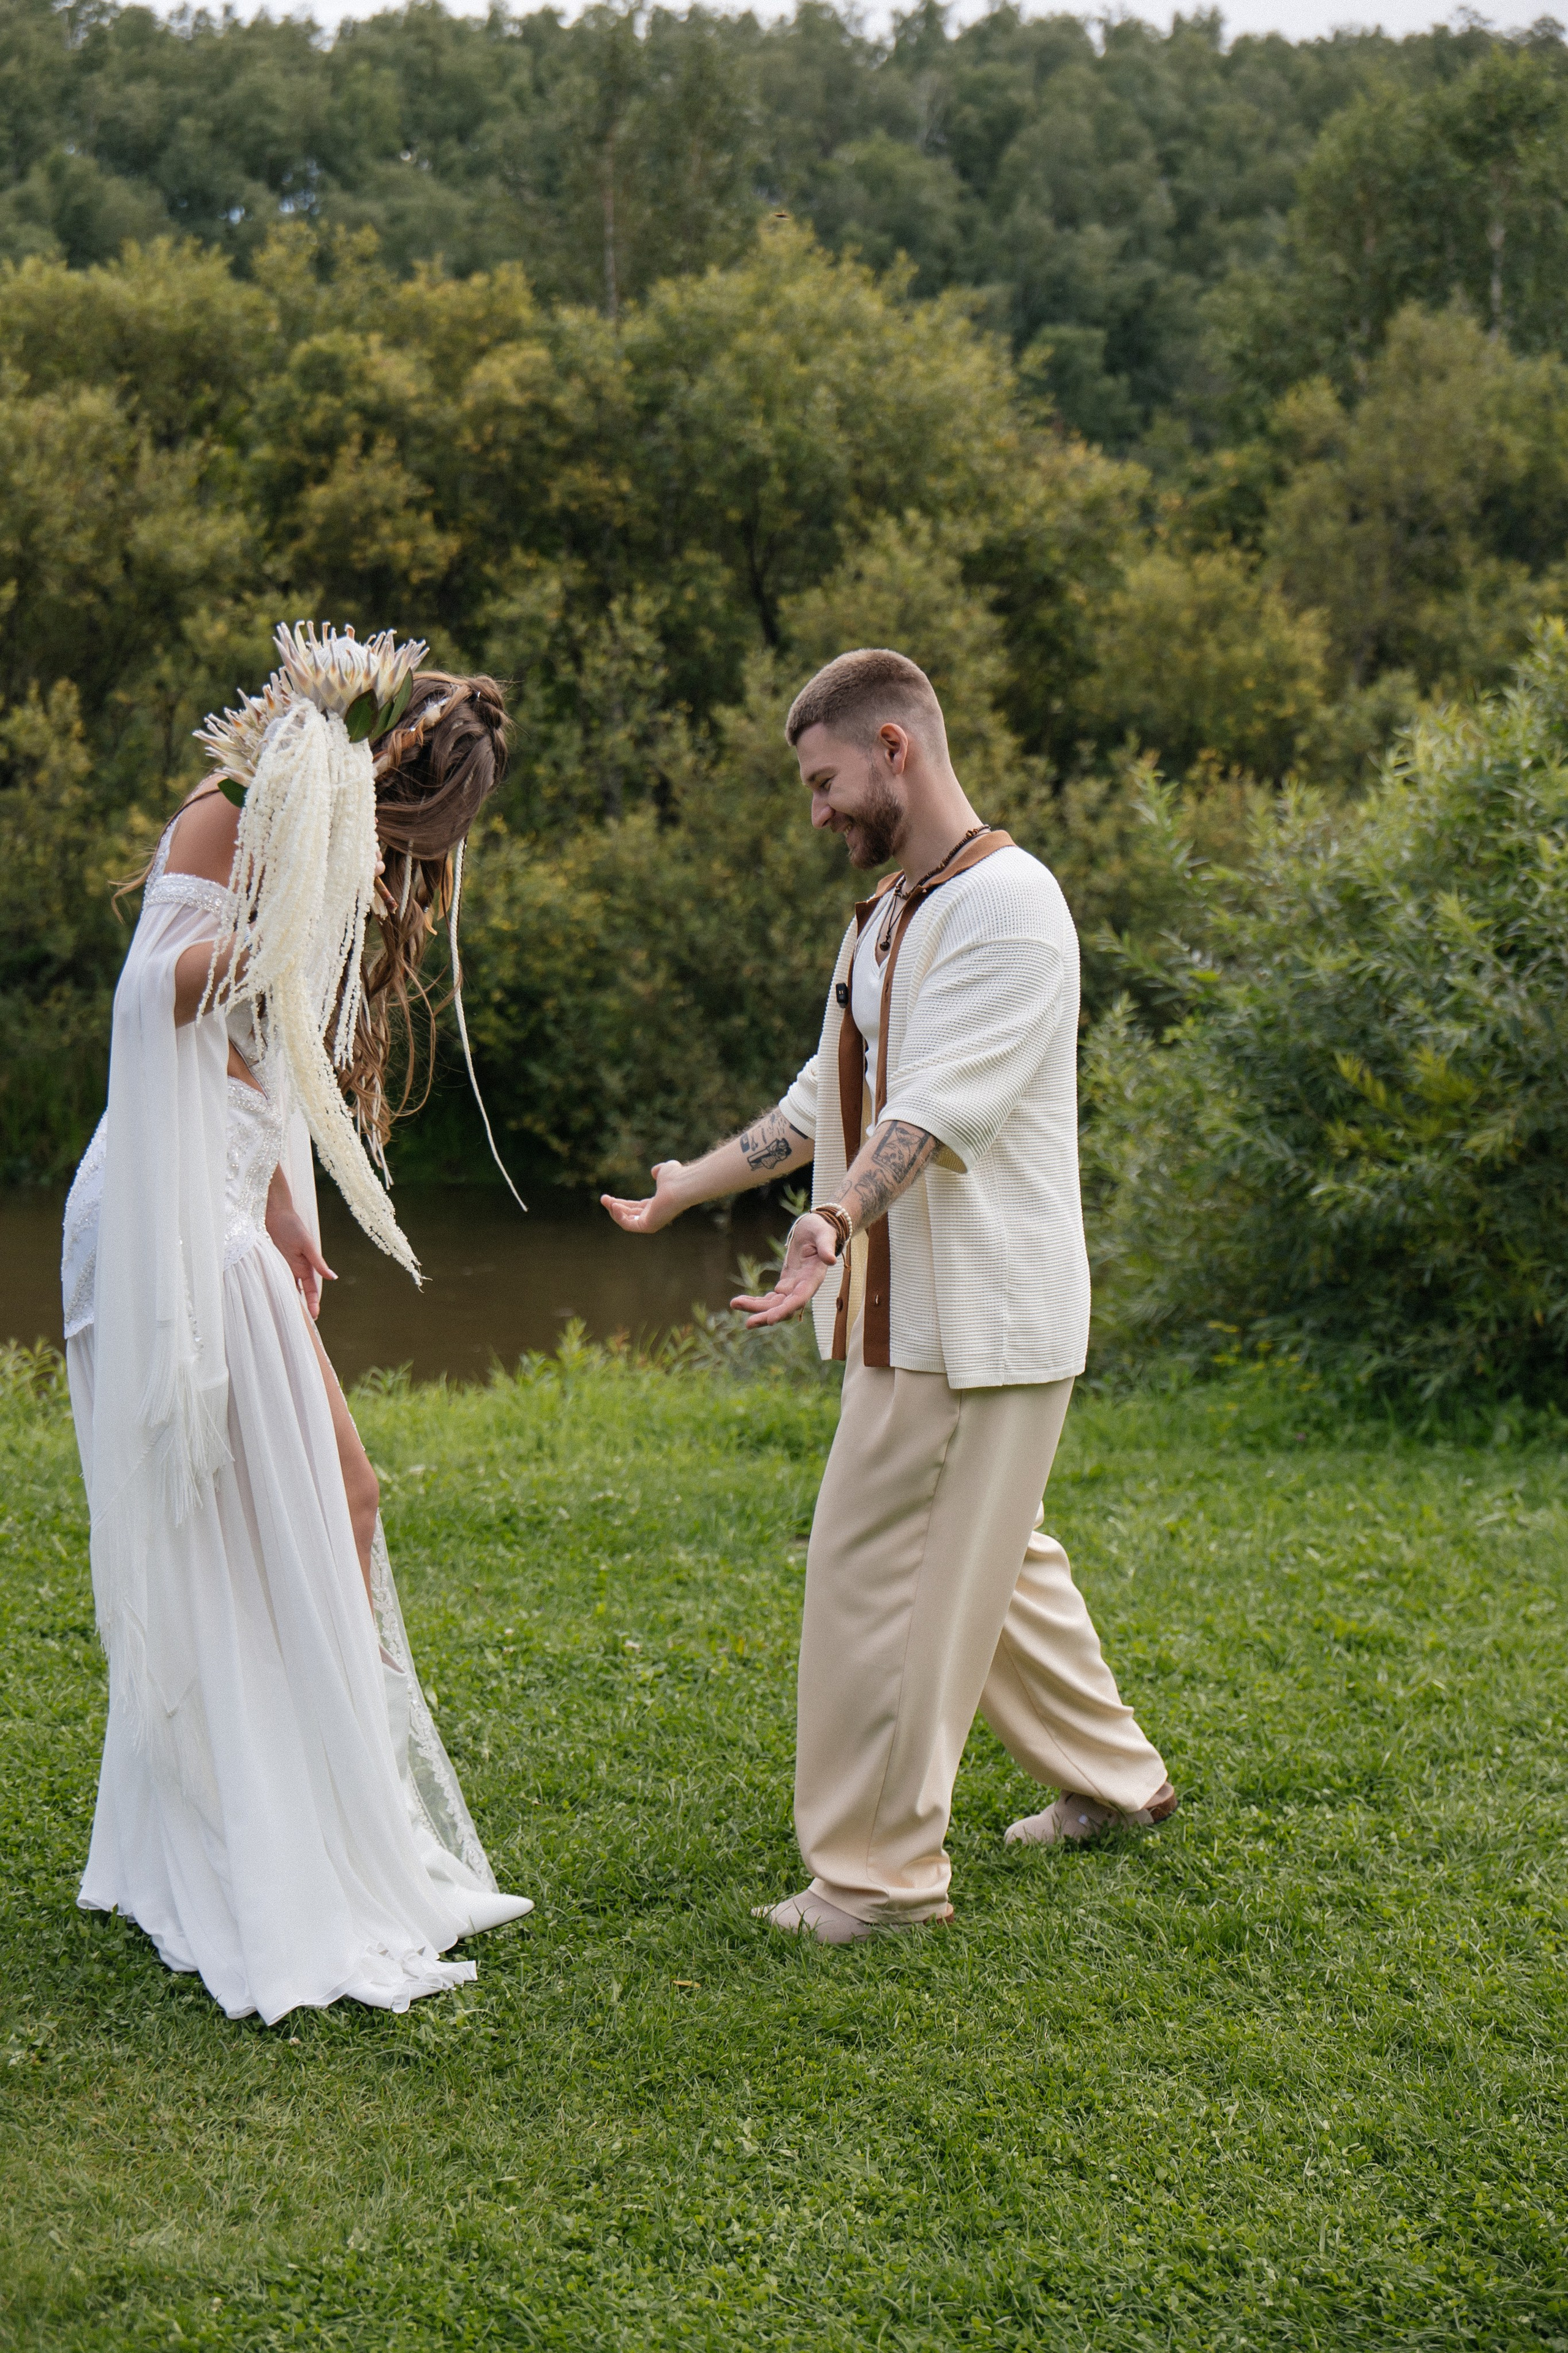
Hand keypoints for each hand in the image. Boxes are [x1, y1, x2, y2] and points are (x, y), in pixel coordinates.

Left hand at [266, 1203, 335, 1318]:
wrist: (275, 1214)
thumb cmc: (293, 1226)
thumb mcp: (307, 1245)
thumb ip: (319, 1263)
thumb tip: (333, 1278)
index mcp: (308, 1266)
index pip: (311, 1289)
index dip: (312, 1302)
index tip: (314, 1316)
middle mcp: (297, 1269)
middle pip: (301, 1292)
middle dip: (302, 1306)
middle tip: (303, 1323)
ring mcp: (284, 1267)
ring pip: (288, 1288)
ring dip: (289, 1299)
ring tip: (289, 1316)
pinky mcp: (273, 1263)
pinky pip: (276, 1279)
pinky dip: (276, 1288)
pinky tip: (274, 1299)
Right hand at [601, 1161, 688, 1234]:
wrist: (682, 1185)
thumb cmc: (677, 1177)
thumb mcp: (665, 1170)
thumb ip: (659, 1171)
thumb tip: (655, 1171)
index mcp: (657, 1205)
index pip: (636, 1208)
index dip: (622, 1203)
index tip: (609, 1197)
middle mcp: (654, 1216)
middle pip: (630, 1215)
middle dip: (615, 1207)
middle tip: (603, 1198)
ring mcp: (652, 1222)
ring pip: (627, 1221)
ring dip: (614, 1211)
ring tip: (605, 1200)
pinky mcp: (648, 1226)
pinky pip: (629, 1225)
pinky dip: (619, 1216)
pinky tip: (614, 1205)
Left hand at [731, 1213, 839, 1327]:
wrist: (816, 1229)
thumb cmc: (821, 1229)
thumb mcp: (824, 1233)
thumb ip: (826, 1246)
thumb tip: (830, 1260)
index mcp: (814, 1277)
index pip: (800, 1298)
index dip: (786, 1310)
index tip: (771, 1320)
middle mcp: (804, 1287)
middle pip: (785, 1308)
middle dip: (767, 1315)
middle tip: (748, 1323)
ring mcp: (794, 1287)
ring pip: (775, 1305)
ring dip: (756, 1308)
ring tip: (734, 1304)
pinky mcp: (785, 1284)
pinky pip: (770, 1298)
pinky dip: (756, 1301)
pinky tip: (740, 1301)